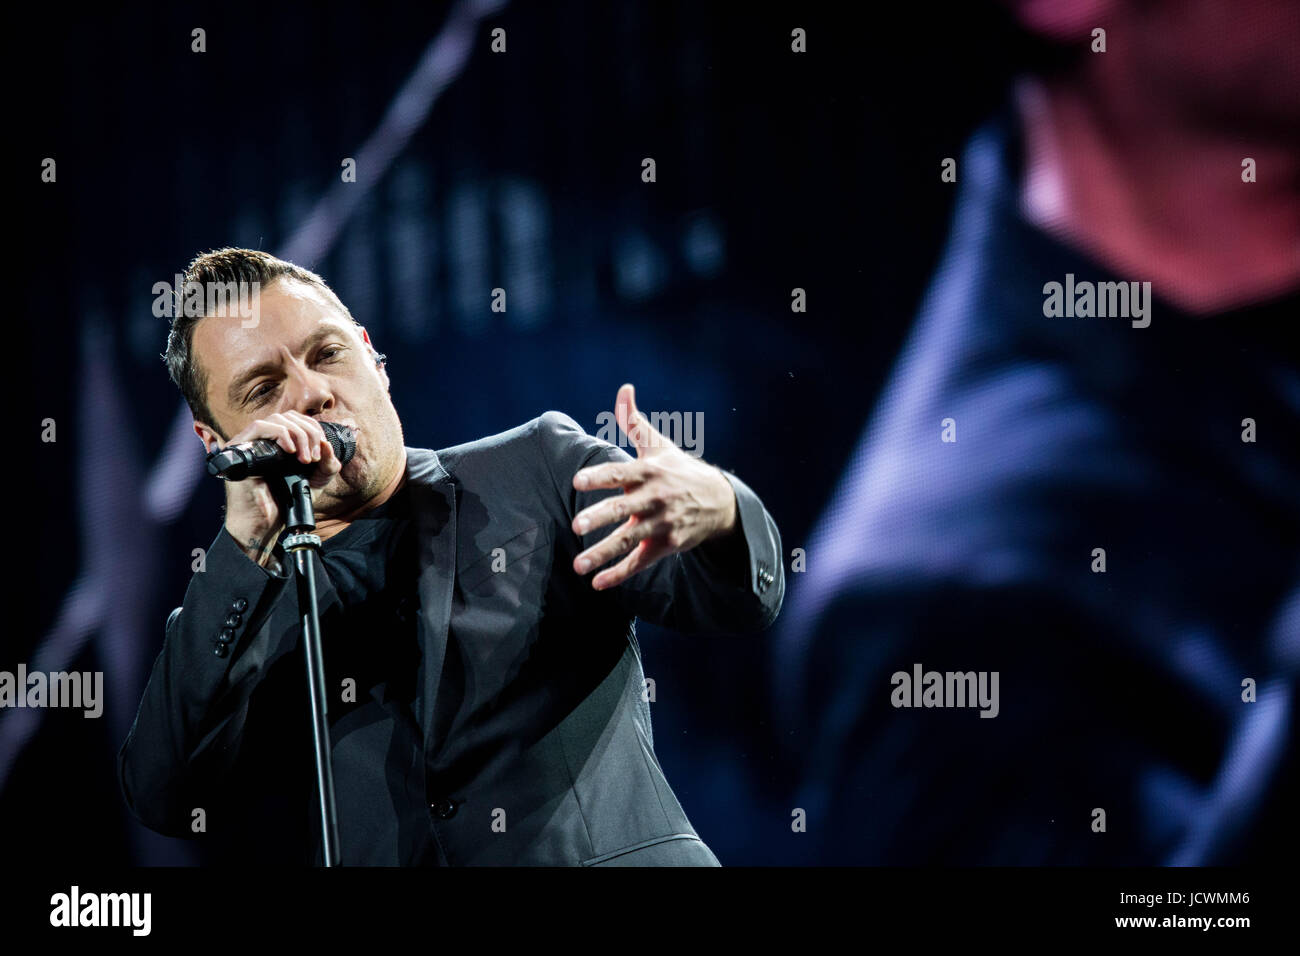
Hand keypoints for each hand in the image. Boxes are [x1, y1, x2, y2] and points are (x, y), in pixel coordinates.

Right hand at [215, 411, 343, 564]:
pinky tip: (291, 452)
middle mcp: (264, 439)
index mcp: (280, 442)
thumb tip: (327, 444)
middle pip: (288, 416)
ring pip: (276, 419)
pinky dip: (280, 434)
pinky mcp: (239, 449)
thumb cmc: (288, 502)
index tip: (321, 453)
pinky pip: (259, 427)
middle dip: (308, 433)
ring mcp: (250, 442)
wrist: (268, 524)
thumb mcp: (317, 480)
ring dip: (298, 434)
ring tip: (305, 459)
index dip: (313, 430)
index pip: (297, 420)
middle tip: (313, 458)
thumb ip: (328, 463)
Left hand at [571, 383, 736, 589]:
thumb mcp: (659, 445)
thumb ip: (634, 420)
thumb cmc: (678, 469)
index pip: (620, 473)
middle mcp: (654, 498)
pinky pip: (640, 562)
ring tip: (579, 566)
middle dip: (600, 517)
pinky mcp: (665, 546)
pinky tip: (599, 583)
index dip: (599, 476)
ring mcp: (660, 524)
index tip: (577, 480)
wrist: (719, 502)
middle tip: (576, 525)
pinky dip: (621, 574)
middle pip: (623, 509)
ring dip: (603, 554)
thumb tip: (624, 389)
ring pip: (629, 541)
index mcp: (648, 472)